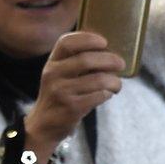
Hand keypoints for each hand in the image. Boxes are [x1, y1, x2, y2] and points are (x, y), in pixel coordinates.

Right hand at [25, 32, 123, 162]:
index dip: (88, 38)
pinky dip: (108, 93)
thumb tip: (110, 49)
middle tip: (121, 64)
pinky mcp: (71, 108)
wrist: (44, 124)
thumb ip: (76, 59)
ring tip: (117, 84)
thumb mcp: (60, 73)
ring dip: (114, 81)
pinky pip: (99, 96)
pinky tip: (108, 94)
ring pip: (98, 79)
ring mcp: (61, 91)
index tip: (104, 42)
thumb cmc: (60, 93)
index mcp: (52, 61)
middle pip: (87, 59)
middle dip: (110, 60)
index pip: (67, 42)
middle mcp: (53, 74)